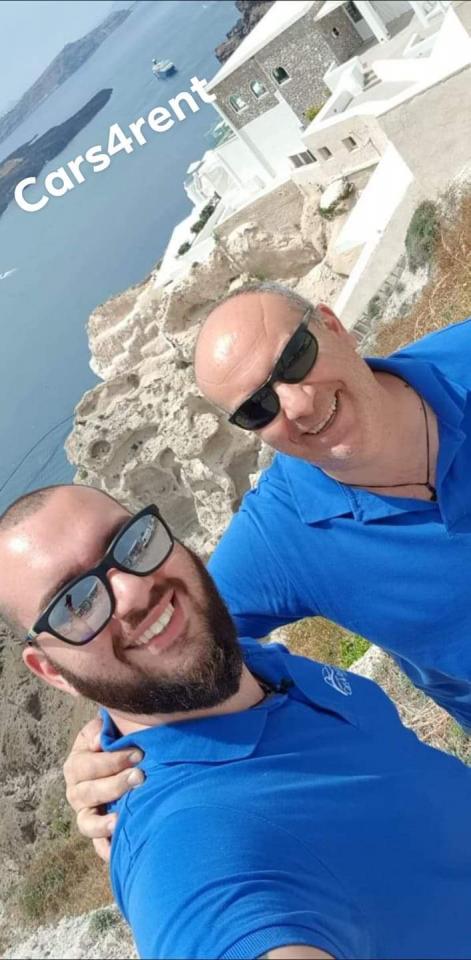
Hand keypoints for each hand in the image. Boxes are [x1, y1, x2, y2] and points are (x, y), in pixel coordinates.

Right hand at [63, 714, 144, 860]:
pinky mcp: (99, 832)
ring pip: (86, 822)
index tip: (138, 754)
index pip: (86, 765)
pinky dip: (105, 849)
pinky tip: (116, 851)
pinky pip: (98, 845)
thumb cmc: (120, 741)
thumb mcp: (109, 730)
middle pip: (87, 793)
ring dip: (103, 823)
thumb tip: (99, 737)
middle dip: (114, 785)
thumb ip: (102, 729)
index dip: (112, 760)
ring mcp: (86, 813)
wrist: (132, 761)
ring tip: (120, 820)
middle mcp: (77, 791)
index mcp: (77, 764)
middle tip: (140, 777)